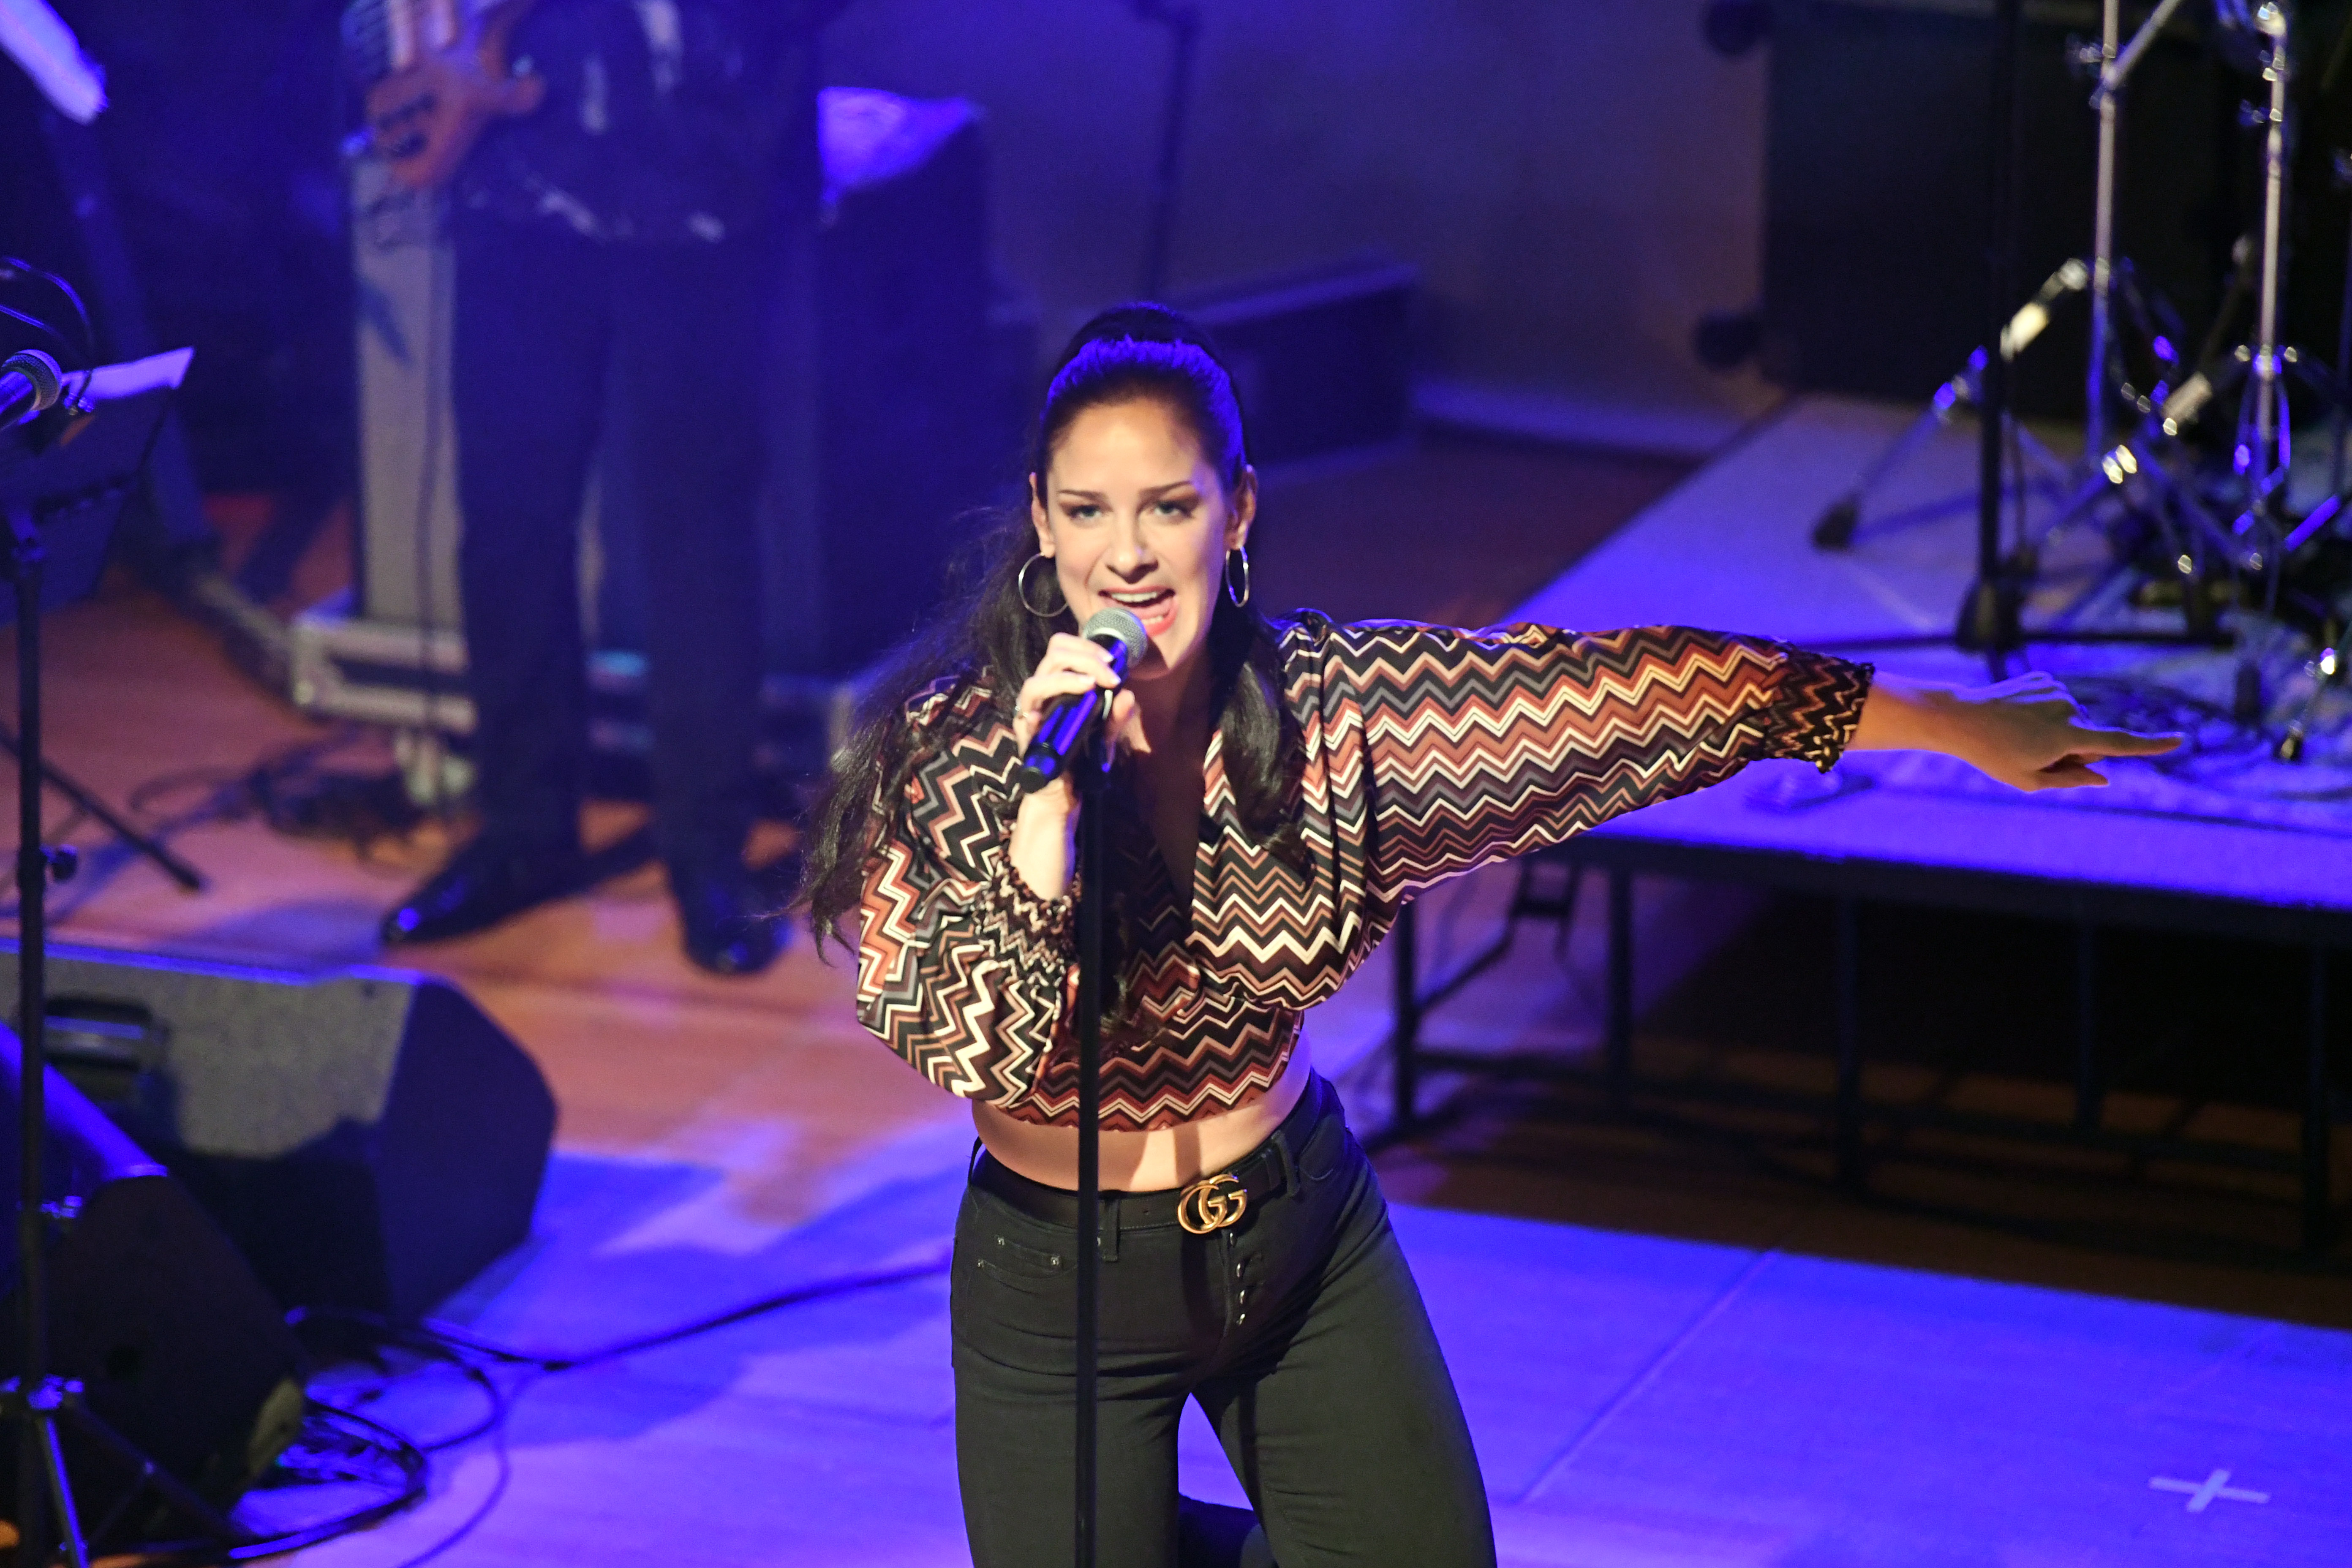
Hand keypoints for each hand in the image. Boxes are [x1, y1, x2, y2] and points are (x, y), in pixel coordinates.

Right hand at [1010, 633, 1138, 784]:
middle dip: (1085, 657)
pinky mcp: (1026, 737)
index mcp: (1060, 686)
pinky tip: (1048, 714)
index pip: (1062, 648)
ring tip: (1091, 685)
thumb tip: (1128, 695)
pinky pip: (1024, 720)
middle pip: (1053, 656)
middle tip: (1109, 675)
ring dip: (1065, 679)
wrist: (1062, 794)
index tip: (1112, 660)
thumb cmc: (1080, 760)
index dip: (1086, 646)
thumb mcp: (1105, 737)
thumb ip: (1117, 717)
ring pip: (1035, 683)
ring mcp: (1032, 714)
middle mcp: (1043, 695)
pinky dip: (1035, 714)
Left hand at [1862, 671, 2179, 790]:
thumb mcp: (2029, 779)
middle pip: (2090, 738)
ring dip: (2055, 732)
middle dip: (2071, 751)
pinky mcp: (2044, 678)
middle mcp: (2068, 708)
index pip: (2118, 743)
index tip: (2179, 740)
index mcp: (2067, 736)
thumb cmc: (1992, 755)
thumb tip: (2104, 777)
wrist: (1959, 717)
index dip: (2150, 745)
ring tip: (2019, 734)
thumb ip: (2071, 779)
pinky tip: (2017, 716)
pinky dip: (2044, 714)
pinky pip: (2057, 704)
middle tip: (2031, 754)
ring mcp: (2057, 690)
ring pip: (2073, 720)